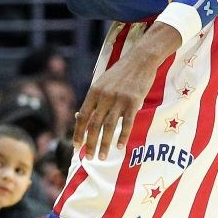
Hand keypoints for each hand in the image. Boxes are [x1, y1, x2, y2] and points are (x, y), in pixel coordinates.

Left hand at [73, 26, 172, 160]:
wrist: (140, 59)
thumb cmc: (120, 74)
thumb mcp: (102, 84)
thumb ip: (93, 101)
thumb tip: (79, 117)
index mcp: (94, 92)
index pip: (83, 116)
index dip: (78, 132)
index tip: (76, 146)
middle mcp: (104, 96)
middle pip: (94, 124)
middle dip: (90, 143)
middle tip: (88, 158)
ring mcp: (119, 99)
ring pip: (108, 126)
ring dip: (104, 144)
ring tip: (101, 157)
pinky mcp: (133, 101)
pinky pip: (127, 122)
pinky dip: (122, 136)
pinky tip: (119, 147)